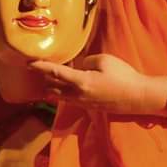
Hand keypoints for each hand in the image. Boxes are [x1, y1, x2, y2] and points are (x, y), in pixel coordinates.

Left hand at [29, 53, 156, 114]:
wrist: (138, 97)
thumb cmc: (122, 76)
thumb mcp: (103, 61)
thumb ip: (85, 62)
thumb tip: (78, 66)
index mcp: (80, 82)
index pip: (55, 73)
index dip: (41, 67)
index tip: (28, 63)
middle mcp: (78, 95)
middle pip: (54, 86)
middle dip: (44, 78)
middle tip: (35, 69)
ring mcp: (84, 103)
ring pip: (61, 95)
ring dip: (53, 86)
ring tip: (45, 79)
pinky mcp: (90, 106)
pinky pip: (70, 99)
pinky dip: (63, 91)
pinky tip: (63, 87)